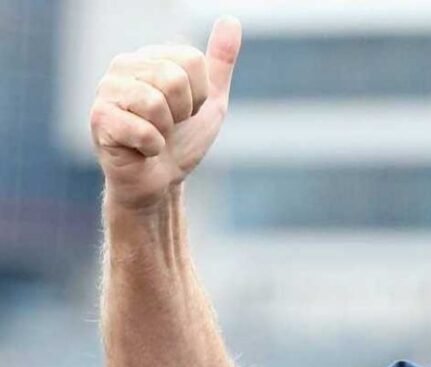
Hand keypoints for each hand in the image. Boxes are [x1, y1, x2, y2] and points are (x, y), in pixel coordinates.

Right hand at [90, 17, 241, 209]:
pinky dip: (153, 147)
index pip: (192, 60)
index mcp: (151, 56)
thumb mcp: (211, 100)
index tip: (186, 111)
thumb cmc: (182, 140)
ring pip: (157, 102)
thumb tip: (231, 20)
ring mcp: (107, 90)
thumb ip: (219, 62)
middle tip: (170, 126)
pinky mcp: (99, 118)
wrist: (161, 181)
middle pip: (174, 78)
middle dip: (183, 112)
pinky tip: (142, 150)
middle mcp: (124, 65)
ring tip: (155, 136)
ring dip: (166, 130)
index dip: (200, 94)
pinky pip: (143, 130)